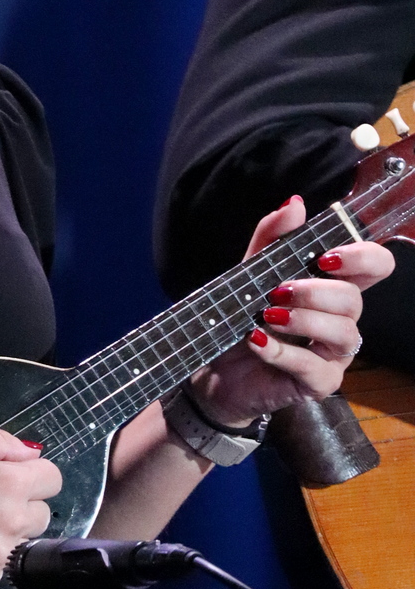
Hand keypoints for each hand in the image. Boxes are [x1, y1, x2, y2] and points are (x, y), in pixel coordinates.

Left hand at [187, 195, 393, 426]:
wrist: (213, 369)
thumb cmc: (240, 318)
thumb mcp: (249, 272)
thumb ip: (272, 238)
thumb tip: (296, 204)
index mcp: (331, 287)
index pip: (375, 266)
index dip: (363, 257)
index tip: (326, 258)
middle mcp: (340, 319)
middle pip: (354, 298)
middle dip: (315, 291)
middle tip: (277, 291)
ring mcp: (333, 354)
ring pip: (345, 332)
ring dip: (304, 319)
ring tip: (266, 316)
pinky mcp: (320, 384)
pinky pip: (313, 366)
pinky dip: (282, 351)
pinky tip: (256, 340)